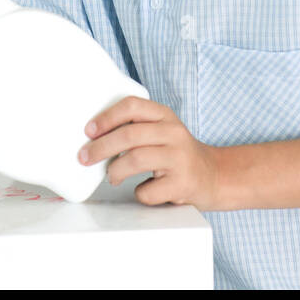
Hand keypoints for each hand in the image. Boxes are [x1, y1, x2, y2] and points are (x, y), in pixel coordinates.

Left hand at [77, 95, 222, 208]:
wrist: (214, 176)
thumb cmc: (177, 153)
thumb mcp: (162, 130)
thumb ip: (137, 126)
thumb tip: (94, 135)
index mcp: (165, 115)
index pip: (132, 106)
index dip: (107, 117)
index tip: (89, 130)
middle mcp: (174, 133)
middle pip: (129, 134)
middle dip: (101, 147)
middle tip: (84, 157)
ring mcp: (180, 159)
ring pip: (135, 159)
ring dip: (115, 170)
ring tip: (112, 176)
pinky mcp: (182, 184)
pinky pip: (148, 190)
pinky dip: (139, 193)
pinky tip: (143, 190)